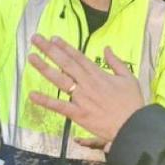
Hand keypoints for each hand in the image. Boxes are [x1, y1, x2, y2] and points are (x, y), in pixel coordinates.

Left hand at [27, 35, 143, 142]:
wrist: (133, 125)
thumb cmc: (132, 103)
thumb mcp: (129, 78)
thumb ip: (116, 62)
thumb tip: (107, 48)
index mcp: (98, 74)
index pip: (78, 56)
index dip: (64, 46)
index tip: (53, 38)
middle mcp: (87, 83)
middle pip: (65, 63)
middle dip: (49, 50)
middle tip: (35, 39)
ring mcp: (81, 98)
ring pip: (59, 80)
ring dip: (44, 68)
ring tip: (31, 57)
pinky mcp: (78, 114)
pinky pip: (59, 106)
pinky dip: (45, 101)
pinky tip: (32, 94)